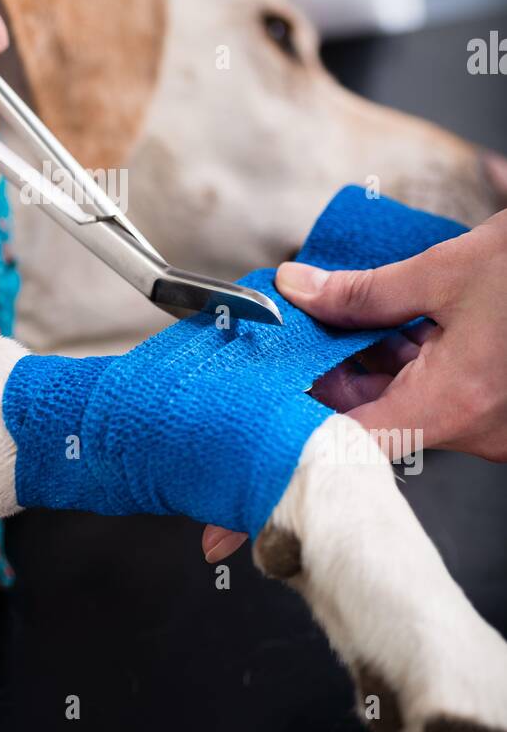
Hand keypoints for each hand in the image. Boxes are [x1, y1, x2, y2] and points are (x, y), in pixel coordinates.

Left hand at [275, 208, 506, 460]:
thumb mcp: (447, 270)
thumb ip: (364, 291)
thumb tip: (297, 290)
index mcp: (453, 405)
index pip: (346, 452)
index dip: (292, 448)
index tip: (250, 460)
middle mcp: (475, 430)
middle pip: (371, 422)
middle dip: (330, 379)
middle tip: (295, 336)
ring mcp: (493, 424)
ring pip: (404, 405)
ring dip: (370, 366)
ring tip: (341, 315)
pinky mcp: (503, 408)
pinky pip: (437, 394)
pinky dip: (409, 362)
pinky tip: (393, 322)